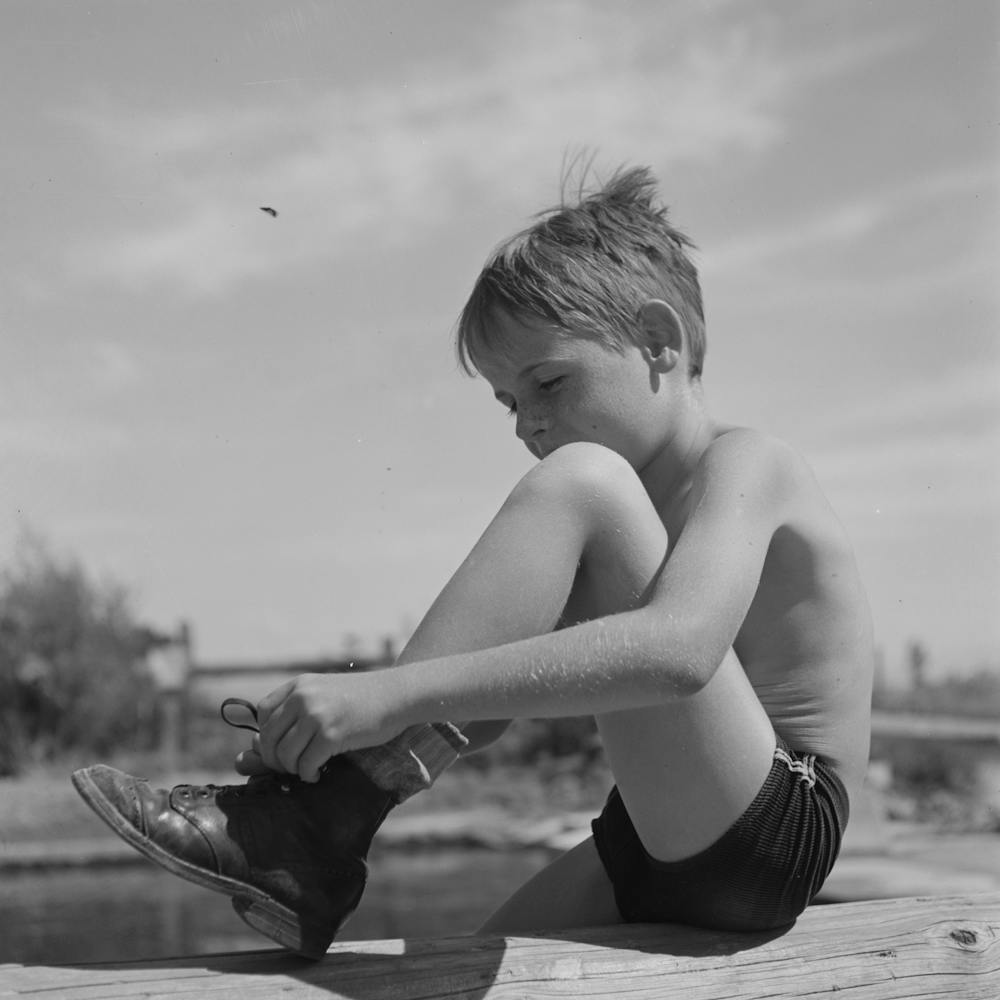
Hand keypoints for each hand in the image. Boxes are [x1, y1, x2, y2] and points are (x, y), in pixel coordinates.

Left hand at [248, 671, 407, 782]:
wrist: (396, 694)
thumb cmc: (361, 698)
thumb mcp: (324, 691)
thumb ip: (297, 708)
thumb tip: (257, 744)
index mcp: (299, 685)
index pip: (263, 713)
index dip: (267, 734)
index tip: (282, 747)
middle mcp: (303, 697)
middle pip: (268, 738)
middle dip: (275, 760)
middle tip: (291, 768)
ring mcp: (316, 715)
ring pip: (284, 755)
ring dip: (292, 769)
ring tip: (307, 769)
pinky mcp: (331, 735)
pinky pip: (305, 765)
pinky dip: (308, 775)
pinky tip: (319, 773)